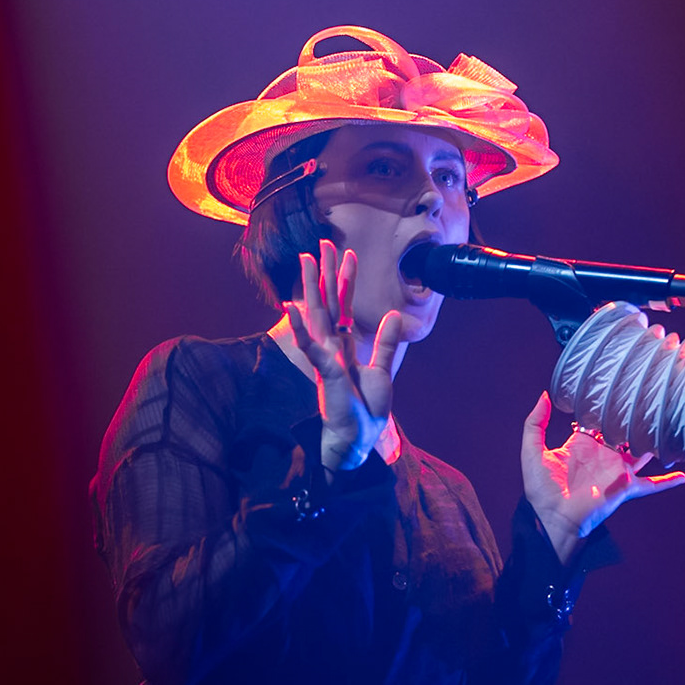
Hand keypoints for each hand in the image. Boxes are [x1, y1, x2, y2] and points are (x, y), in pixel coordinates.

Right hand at [285, 239, 405, 473]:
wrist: (355, 441)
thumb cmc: (364, 412)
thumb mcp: (382, 372)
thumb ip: (385, 344)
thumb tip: (394, 315)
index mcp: (344, 346)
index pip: (344, 305)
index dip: (345, 280)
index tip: (346, 253)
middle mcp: (331, 347)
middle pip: (326, 302)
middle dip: (323, 272)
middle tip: (320, 242)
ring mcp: (325, 357)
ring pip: (316, 315)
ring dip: (309, 287)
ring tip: (304, 260)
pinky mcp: (324, 372)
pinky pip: (310, 345)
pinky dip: (300, 327)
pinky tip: (290, 306)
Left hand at [521, 391, 684, 562]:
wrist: (553, 518)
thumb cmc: (541, 489)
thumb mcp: (532, 451)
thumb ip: (535, 422)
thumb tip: (543, 395)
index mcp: (581, 445)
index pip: (596, 421)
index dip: (603, 407)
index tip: (614, 389)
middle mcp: (603, 455)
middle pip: (622, 432)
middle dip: (632, 418)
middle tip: (645, 398)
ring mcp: (617, 471)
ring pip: (641, 452)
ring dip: (653, 440)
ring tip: (668, 422)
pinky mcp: (626, 487)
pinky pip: (652, 484)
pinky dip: (668, 481)